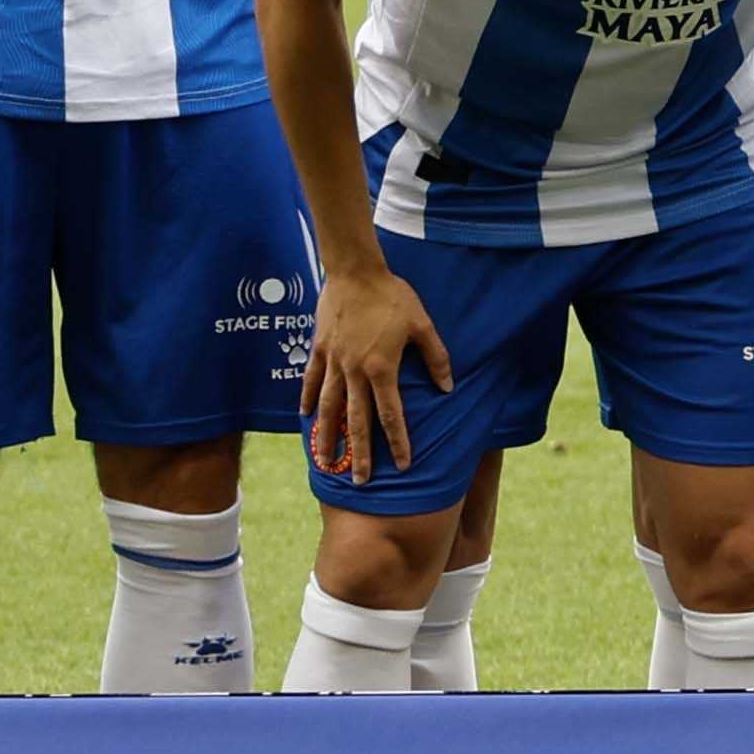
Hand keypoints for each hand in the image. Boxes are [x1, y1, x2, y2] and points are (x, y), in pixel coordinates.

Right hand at [302, 259, 449, 477]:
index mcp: (382, 368)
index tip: (403, 465)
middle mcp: (355, 372)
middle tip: (360, 481)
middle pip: (357, 421)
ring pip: (328, 407)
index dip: (398, 442)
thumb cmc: (393, 296)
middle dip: (360, 454)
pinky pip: (311, 381)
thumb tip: (447, 387)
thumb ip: (436, 357)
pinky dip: (307, 400)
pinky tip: (306, 417)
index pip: (391, 415)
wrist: (356, 272)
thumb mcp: (422, 325)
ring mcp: (333, 362)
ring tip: (326, 460)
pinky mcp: (318, 350)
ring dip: (328, 436)